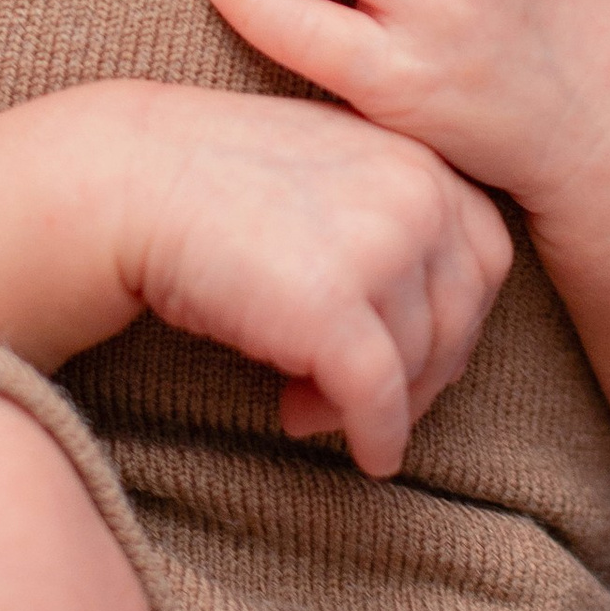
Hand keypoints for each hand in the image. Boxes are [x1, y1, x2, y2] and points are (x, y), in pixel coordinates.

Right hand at [109, 86, 510, 474]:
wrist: (123, 181)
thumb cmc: (211, 180)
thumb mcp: (327, 168)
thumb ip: (386, 214)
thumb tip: (426, 322)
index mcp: (418, 154)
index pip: (485, 255)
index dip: (458, 316)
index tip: (413, 350)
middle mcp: (415, 194)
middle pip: (460, 317)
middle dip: (423, 371)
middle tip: (366, 398)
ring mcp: (379, 249)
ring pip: (417, 363)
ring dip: (376, 403)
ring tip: (311, 407)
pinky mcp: (333, 311)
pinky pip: (378, 399)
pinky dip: (377, 437)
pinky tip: (363, 455)